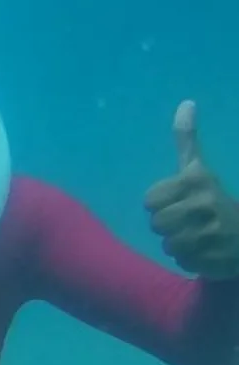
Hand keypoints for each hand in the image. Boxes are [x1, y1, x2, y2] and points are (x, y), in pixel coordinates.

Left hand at [144, 100, 238, 280]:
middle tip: (191, 221)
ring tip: (199, 235)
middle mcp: (203, 204)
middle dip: (170, 225)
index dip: (161, 204)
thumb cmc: (215, 201)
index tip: (182, 201)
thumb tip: (185, 103)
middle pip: (156, 223)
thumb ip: (187, 140)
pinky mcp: (211, 257)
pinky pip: (181, 261)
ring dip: (179, 243)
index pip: (149, 200)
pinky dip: (190, 259)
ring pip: (167, 244)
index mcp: (196, 180)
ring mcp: (208, 232)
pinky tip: (206, 250)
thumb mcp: (199, 170)